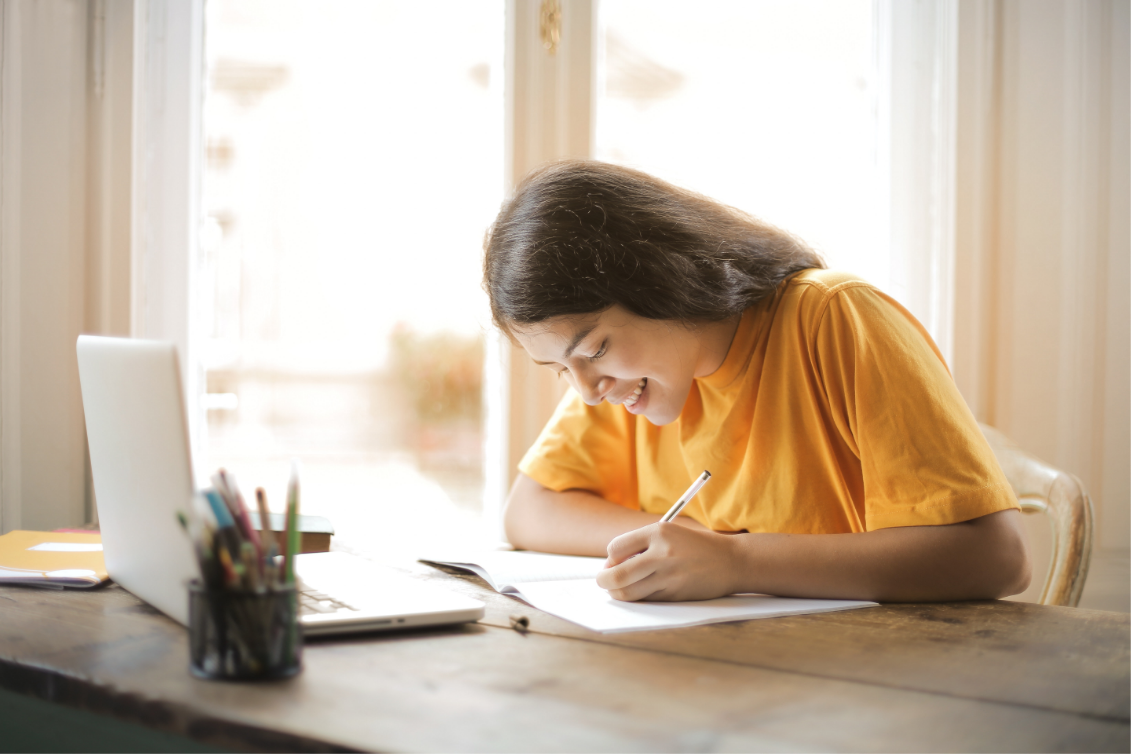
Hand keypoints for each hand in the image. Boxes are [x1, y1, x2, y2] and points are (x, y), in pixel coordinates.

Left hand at [595, 522, 737, 601]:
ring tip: (619, 588)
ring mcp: (669, 576)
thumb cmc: (695, 546)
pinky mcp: (675, 594)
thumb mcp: (669, 534)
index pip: (615, 547)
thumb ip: (641, 545)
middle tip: (604, 581)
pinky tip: (644, 590)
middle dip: (604, 581)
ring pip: (628, 592)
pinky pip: (646, 599)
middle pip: (617, 575)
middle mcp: (662, 554)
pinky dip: (639, 597)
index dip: (610, 558)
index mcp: (658, 532)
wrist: (731, 561)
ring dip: (618, 592)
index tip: (613, 562)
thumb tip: (611, 565)